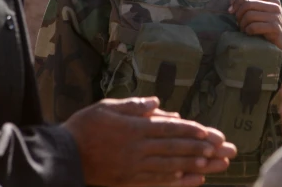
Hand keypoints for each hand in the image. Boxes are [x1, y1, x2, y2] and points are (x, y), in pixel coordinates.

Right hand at [63, 97, 236, 186]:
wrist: (62, 156)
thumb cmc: (84, 127)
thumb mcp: (107, 107)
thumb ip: (134, 106)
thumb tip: (157, 103)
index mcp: (133, 128)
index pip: (167, 128)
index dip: (188, 130)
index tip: (206, 132)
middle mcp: (136, 148)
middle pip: (173, 147)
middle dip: (199, 148)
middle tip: (220, 149)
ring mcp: (133, 166)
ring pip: (169, 165)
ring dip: (192, 164)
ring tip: (211, 164)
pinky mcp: (128, 180)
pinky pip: (156, 181)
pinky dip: (175, 181)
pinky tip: (190, 179)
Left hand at [229, 0, 281, 52]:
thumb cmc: (267, 27)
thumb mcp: (258, 14)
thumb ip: (247, 5)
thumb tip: (232, 1)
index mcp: (272, 0)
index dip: (238, 2)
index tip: (231, 11)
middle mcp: (275, 6)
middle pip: (248, 4)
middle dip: (239, 14)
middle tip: (238, 23)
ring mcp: (276, 17)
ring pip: (249, 15)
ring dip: (243, 24)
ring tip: (244, 29)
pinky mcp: (275, 28)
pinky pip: (254, 27)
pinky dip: (248, 31)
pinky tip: (249, 33)